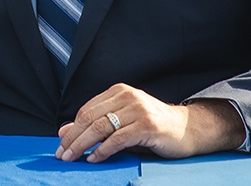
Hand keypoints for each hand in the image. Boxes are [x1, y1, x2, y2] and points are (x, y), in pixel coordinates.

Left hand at [56, 84, 244, 163]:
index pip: (86, 110)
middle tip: (62, 155)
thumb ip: (95, 125)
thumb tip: (64, 131)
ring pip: (101, 128)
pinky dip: (103, 151)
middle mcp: (127, 97)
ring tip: (73, 158)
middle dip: (73, 138)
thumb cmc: (153, 126)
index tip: (61, 144)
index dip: (72, 128)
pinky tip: (94, 159)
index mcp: (119, 91)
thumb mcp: (121, 122)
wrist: (188, 129)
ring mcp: (138, 110)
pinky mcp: (147, 126)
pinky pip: (118, 139)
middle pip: (90, 118)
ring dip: (83, 146)